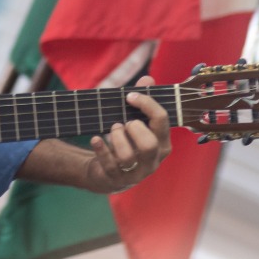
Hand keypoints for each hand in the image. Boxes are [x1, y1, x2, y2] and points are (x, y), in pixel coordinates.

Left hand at [86, 76, 170, 194]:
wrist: (108, 172)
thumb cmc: (127, 141)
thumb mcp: (135, 121)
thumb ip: (143, 100)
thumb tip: (147, 79)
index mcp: (163, 143)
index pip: (163, 120)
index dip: (146, 103)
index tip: (129, 96)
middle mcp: (153, 160)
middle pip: (149, 144)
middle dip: (133, 128)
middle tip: (124, 123)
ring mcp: (136, 173)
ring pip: (127, 156)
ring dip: (116, 138)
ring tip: (112, 130)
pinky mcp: (117, 179)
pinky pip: (109, 165)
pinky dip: (101, 149)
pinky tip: (95, 139)